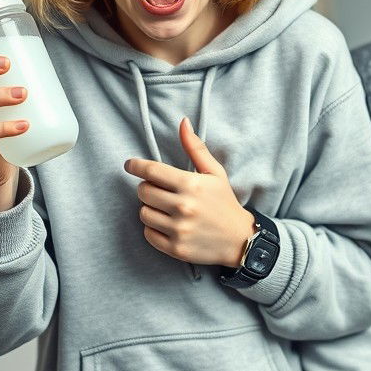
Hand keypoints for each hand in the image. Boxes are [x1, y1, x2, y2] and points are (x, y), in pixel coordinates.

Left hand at [123, 118, 253, 265]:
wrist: (240, 239)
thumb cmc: (224, 202)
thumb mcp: (215, 173)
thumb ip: (196, 148)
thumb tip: (183, 122)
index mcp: (191, 185)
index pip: (152, 171)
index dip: (136, 165)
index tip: (130, 165)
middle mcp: (184, 207)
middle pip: (143, 191)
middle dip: (148, 188)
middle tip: (159, 190)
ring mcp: (179, 229)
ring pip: (144, 213)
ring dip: (150, 208)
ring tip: (165, 208)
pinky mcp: (176, 248)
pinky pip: (148, 234)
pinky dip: (153, 228)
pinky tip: (167, 224)